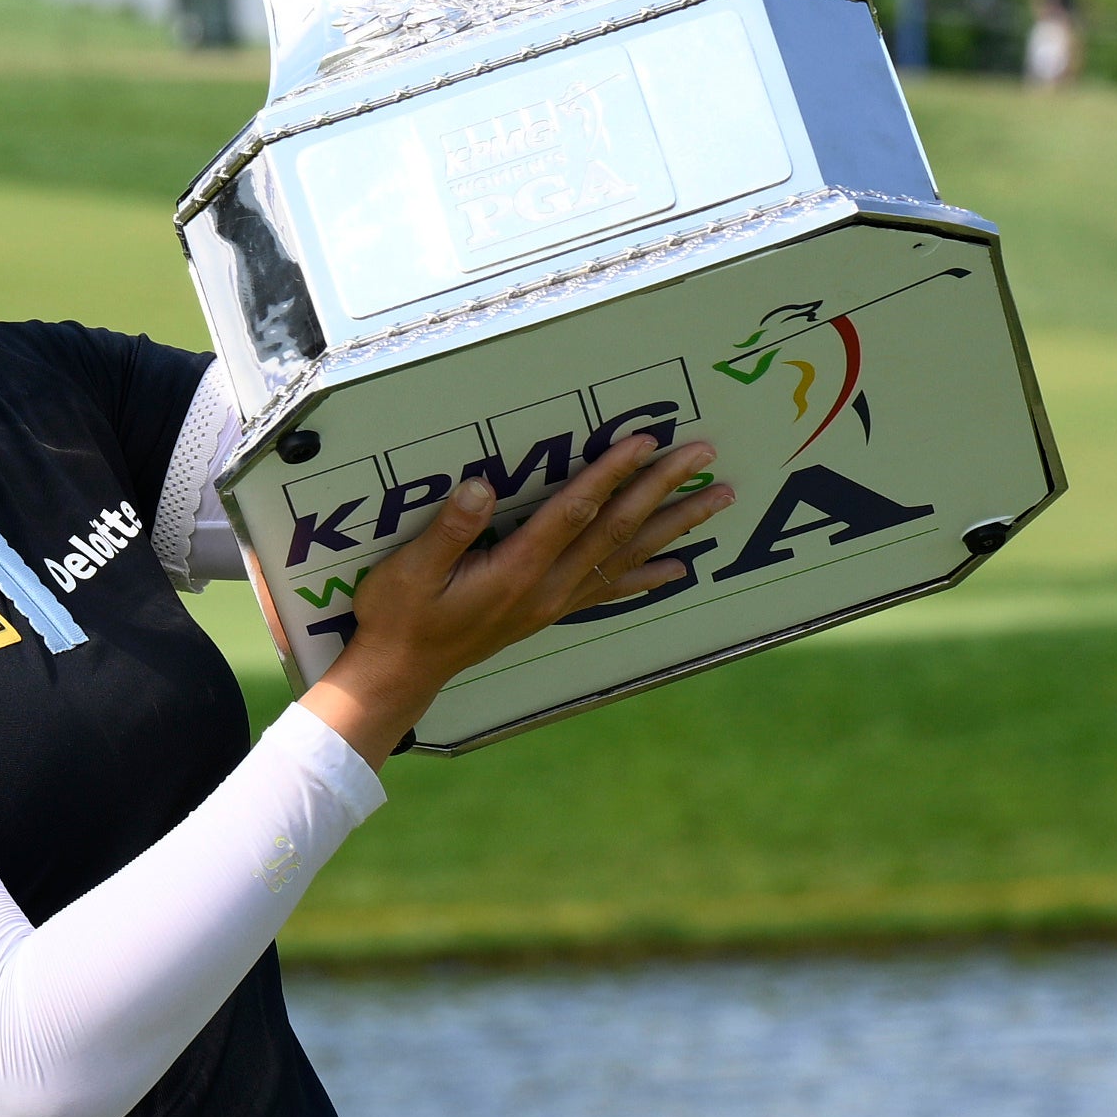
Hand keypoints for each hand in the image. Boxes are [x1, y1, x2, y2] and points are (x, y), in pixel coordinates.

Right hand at [301, 433, 734, 761]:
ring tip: (716, 499)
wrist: (400, 674)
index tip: (644, 442)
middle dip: (661, 488)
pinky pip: (611, 590)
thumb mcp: (410, 570)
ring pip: (625, 556)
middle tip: (702, 455)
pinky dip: (647, 576)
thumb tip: (481, 486)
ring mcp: (554, 602)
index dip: (610, 475)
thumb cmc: (400, 616)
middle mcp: (547, 588)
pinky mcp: (551, 611)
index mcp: (516, 571)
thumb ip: (449, 530)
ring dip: (673, 525)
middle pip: (616, 529)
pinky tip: (678, 568)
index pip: (574, 513)